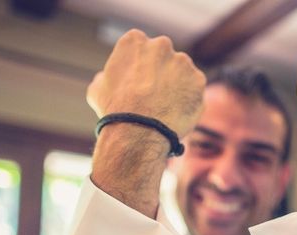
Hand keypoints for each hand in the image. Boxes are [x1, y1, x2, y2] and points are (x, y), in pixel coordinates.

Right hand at [87, 30, 205, 217]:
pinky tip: (177, 114)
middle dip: (161, 74)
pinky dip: (189, 100)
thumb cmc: (114, 111)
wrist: (138, 132)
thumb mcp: (97, 89)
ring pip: (181, 73)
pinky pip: (194, 90)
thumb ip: (106, 76)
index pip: (140, 48)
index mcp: (134, 41)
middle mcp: (161, 45)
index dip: (139, 68)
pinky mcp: (199, 80)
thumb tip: (106, 78)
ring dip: (177, 86)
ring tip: (166, 109)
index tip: (139, 83)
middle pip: (163, 58)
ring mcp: (183, 62)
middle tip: (155, 96)